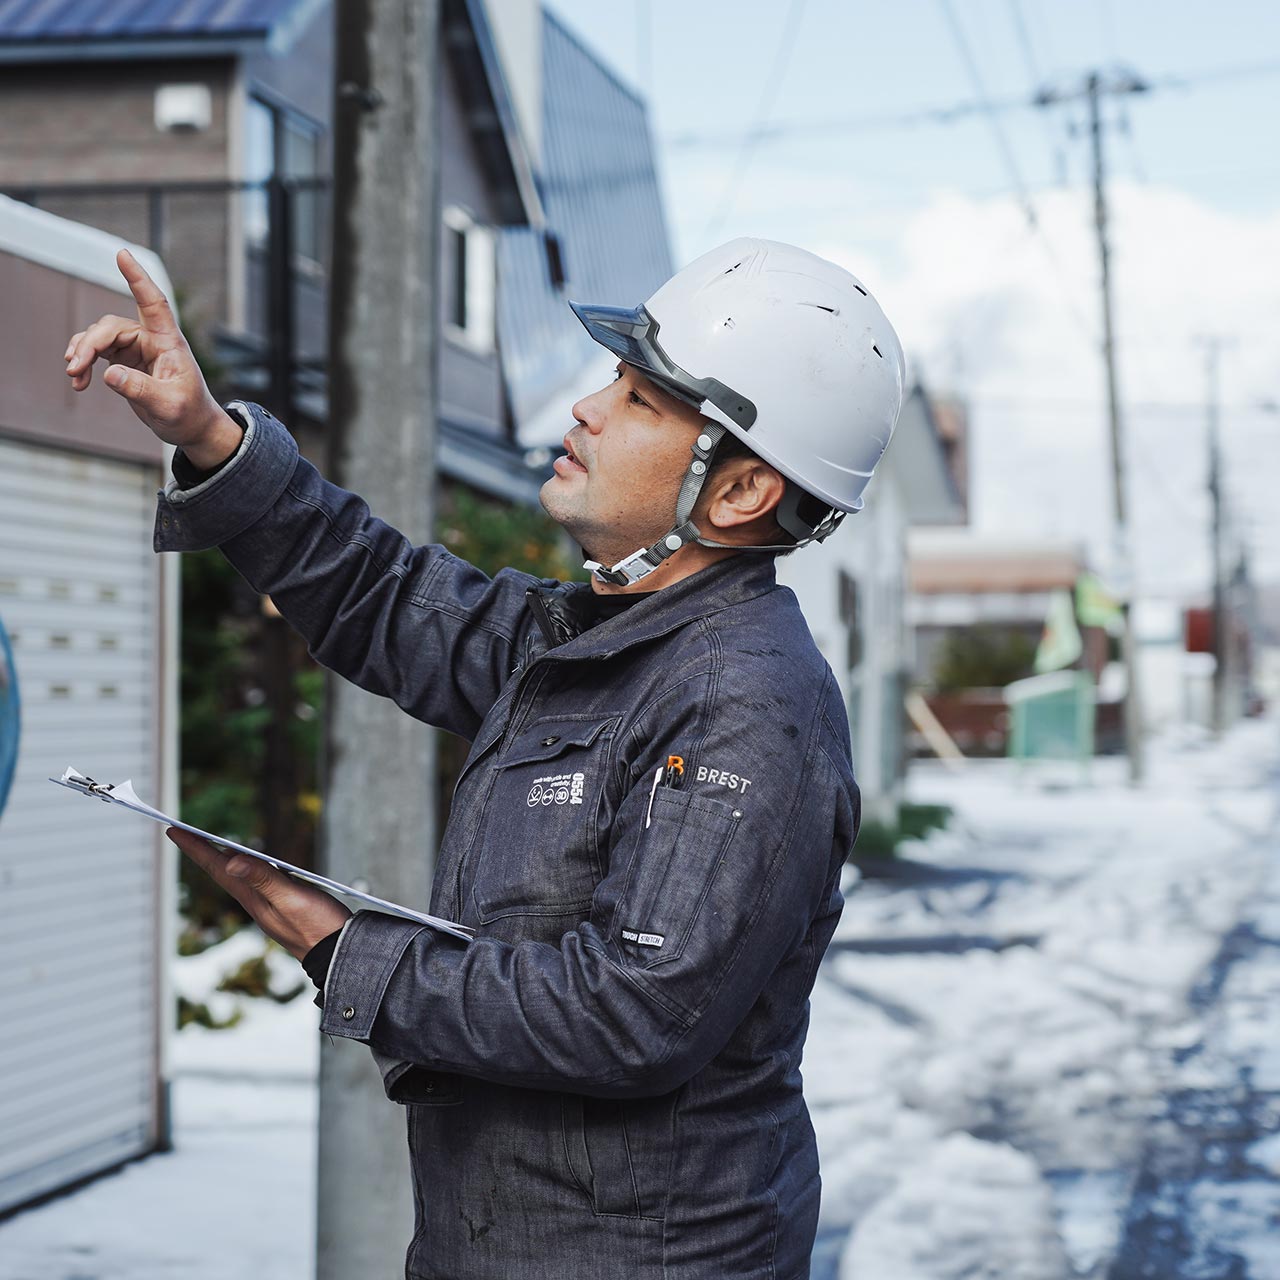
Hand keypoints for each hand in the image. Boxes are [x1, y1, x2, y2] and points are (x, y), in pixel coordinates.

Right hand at [64, 248, 243, 469]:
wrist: (191, 427)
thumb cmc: (188, 413)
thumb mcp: (168, 405)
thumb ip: (141, 389)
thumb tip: (109, 373)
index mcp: (169, 342)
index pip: (154, 303)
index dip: (138, 278)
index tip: (122, 253)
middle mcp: (151, 339)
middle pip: (111, 327)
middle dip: (89, 344)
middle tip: (74, 367)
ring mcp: (136, 348)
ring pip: (99, 337)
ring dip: (82, 353)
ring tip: (75, 376)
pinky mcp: (124, 360)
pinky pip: (96, 352)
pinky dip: (84, 363)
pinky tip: (79, 382)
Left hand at [168, 827, 351, 960]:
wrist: (337, 955)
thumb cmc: (318, 927)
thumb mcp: (292, 899)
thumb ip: (265, 879)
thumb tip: (231, 861)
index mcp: (253, 898)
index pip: (218, 868)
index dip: (196, 848)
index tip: (173, 831)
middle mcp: (256, 902)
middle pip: (222, 872)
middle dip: (202, 852)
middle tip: (183, 835)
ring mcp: (268, 906)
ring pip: (236, 878)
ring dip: (220, 861)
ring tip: (208, 848)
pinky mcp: (283, 907)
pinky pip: (254, 883)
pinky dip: (244, 870)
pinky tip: (249, 867)